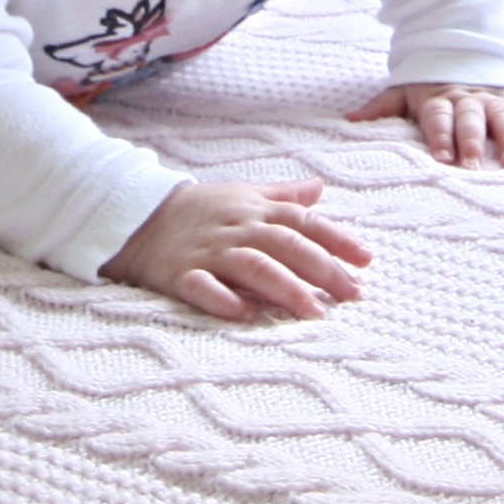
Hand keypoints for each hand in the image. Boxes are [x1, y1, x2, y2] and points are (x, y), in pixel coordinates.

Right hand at [103, 176, 373, 319]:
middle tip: (353, 295)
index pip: (303, 221)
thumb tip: (320, 187)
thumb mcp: (242, 194)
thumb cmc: (199, 209)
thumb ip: (283, 195)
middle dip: (322, 269)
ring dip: (284, 288)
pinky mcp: (180, 275)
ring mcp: (208, 252)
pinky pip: (203, 288)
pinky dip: (224, 300)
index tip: (366, 259)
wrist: (137, 215)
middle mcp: (237, 229)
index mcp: (255, 210)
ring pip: (252, 267)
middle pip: (285, 245)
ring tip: (314, 313)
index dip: (337, 239)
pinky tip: (247, 315)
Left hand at [345, 82, 503, 168]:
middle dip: (472, 143)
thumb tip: (350, 122)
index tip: (442, 158)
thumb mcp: (402, 90)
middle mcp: (467, 99)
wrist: (457, 43)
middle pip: (470, 120)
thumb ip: (380, 107)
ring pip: (503, 117)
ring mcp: (493, 98)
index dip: (440, 136)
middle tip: (475, 167)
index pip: (438, 119)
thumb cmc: (426, 81)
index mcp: (438, 100)